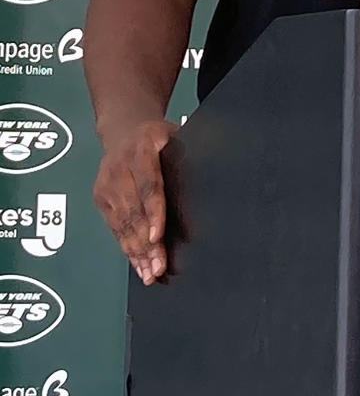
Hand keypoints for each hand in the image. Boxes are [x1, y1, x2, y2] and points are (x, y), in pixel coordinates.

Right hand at [93, 119, 177, 284]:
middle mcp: (120, 169)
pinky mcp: (101, 200)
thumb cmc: (156, 135)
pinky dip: (126, 248)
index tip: (159, 235)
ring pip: (123, 224)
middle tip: (159, 266)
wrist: (123, 129)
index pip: (149, 185)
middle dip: (147, 243)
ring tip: (150, 272)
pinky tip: (137, 264)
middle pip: (134, 211)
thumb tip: (216, 172)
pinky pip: (115, 228)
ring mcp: (107, 185)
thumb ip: (190, 153)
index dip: (154, 212)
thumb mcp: (175, 134)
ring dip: (136, 252)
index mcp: (141, 149)